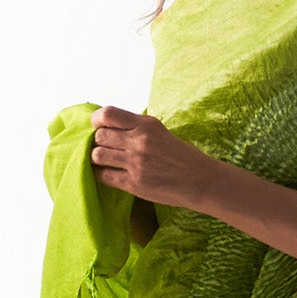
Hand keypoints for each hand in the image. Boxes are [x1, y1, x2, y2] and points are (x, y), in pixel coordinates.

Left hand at [88, 105, 217, 209]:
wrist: (200, 181)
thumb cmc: (181, 156)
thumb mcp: (160, 132)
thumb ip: (136, 127)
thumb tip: (109, 125)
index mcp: (146, 125)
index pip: (108, 114)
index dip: (97, 120)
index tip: (98, 126)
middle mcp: (140, 141)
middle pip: (100, 136)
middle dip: (97, 142)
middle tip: (104, 147)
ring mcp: (136, 163)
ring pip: (98, 155)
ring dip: (98, 158)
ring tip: (105, 161)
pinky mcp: (134, 183)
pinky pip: (104, 176)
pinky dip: (101, 174)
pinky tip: (108, 173)